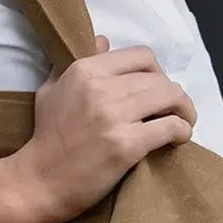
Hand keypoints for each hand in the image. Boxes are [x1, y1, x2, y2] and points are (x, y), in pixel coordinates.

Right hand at [6, 33, 196, 222]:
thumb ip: (75, 63)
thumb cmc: (45, 138)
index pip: (141, 56)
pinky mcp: (125, 145)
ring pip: (170, 97)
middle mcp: (100, 88)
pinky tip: (179, 138)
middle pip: (159, 79)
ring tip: (182, 123)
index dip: (156, 72)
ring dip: (184, 110)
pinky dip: (182, 131)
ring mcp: (113, 116)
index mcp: (84, 70)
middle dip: (173, 95)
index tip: (156, 90)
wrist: (38, 181)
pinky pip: (170, 127)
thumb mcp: (51, 90)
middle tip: (172, 111)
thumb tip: (103, 41)